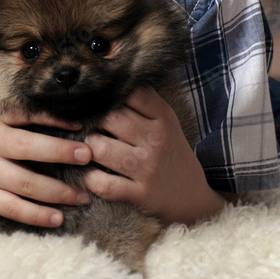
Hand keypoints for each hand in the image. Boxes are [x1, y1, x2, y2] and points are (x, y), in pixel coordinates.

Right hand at [0, 98, 93, 228]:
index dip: (54, 118)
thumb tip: (63, 98)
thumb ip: (19, 104)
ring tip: (83, 196)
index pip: (26, 113)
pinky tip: (58, 218)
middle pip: (28, 148)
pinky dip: (37, 215)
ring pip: (25, 183)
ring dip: (58, 191)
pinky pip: (13, 208)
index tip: (81, 125)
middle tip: (89, 156)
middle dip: (61, 152)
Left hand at [82, 87, 227, 225]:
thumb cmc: (170, 153)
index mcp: (162, 118)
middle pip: (110, 118)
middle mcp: (155, 140)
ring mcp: (147, 169)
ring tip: (88, 147)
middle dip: (92, 121)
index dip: (109, 93)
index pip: (130, 93)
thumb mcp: (165, 122)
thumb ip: (142, 102)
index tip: (98, 99)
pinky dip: (89, 178)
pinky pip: (103, 184)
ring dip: (88, 147)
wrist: (193, 198)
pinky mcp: (140, 195)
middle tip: (86, 125)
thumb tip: (110, 80)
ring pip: (100, 148)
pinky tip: (89, 173)